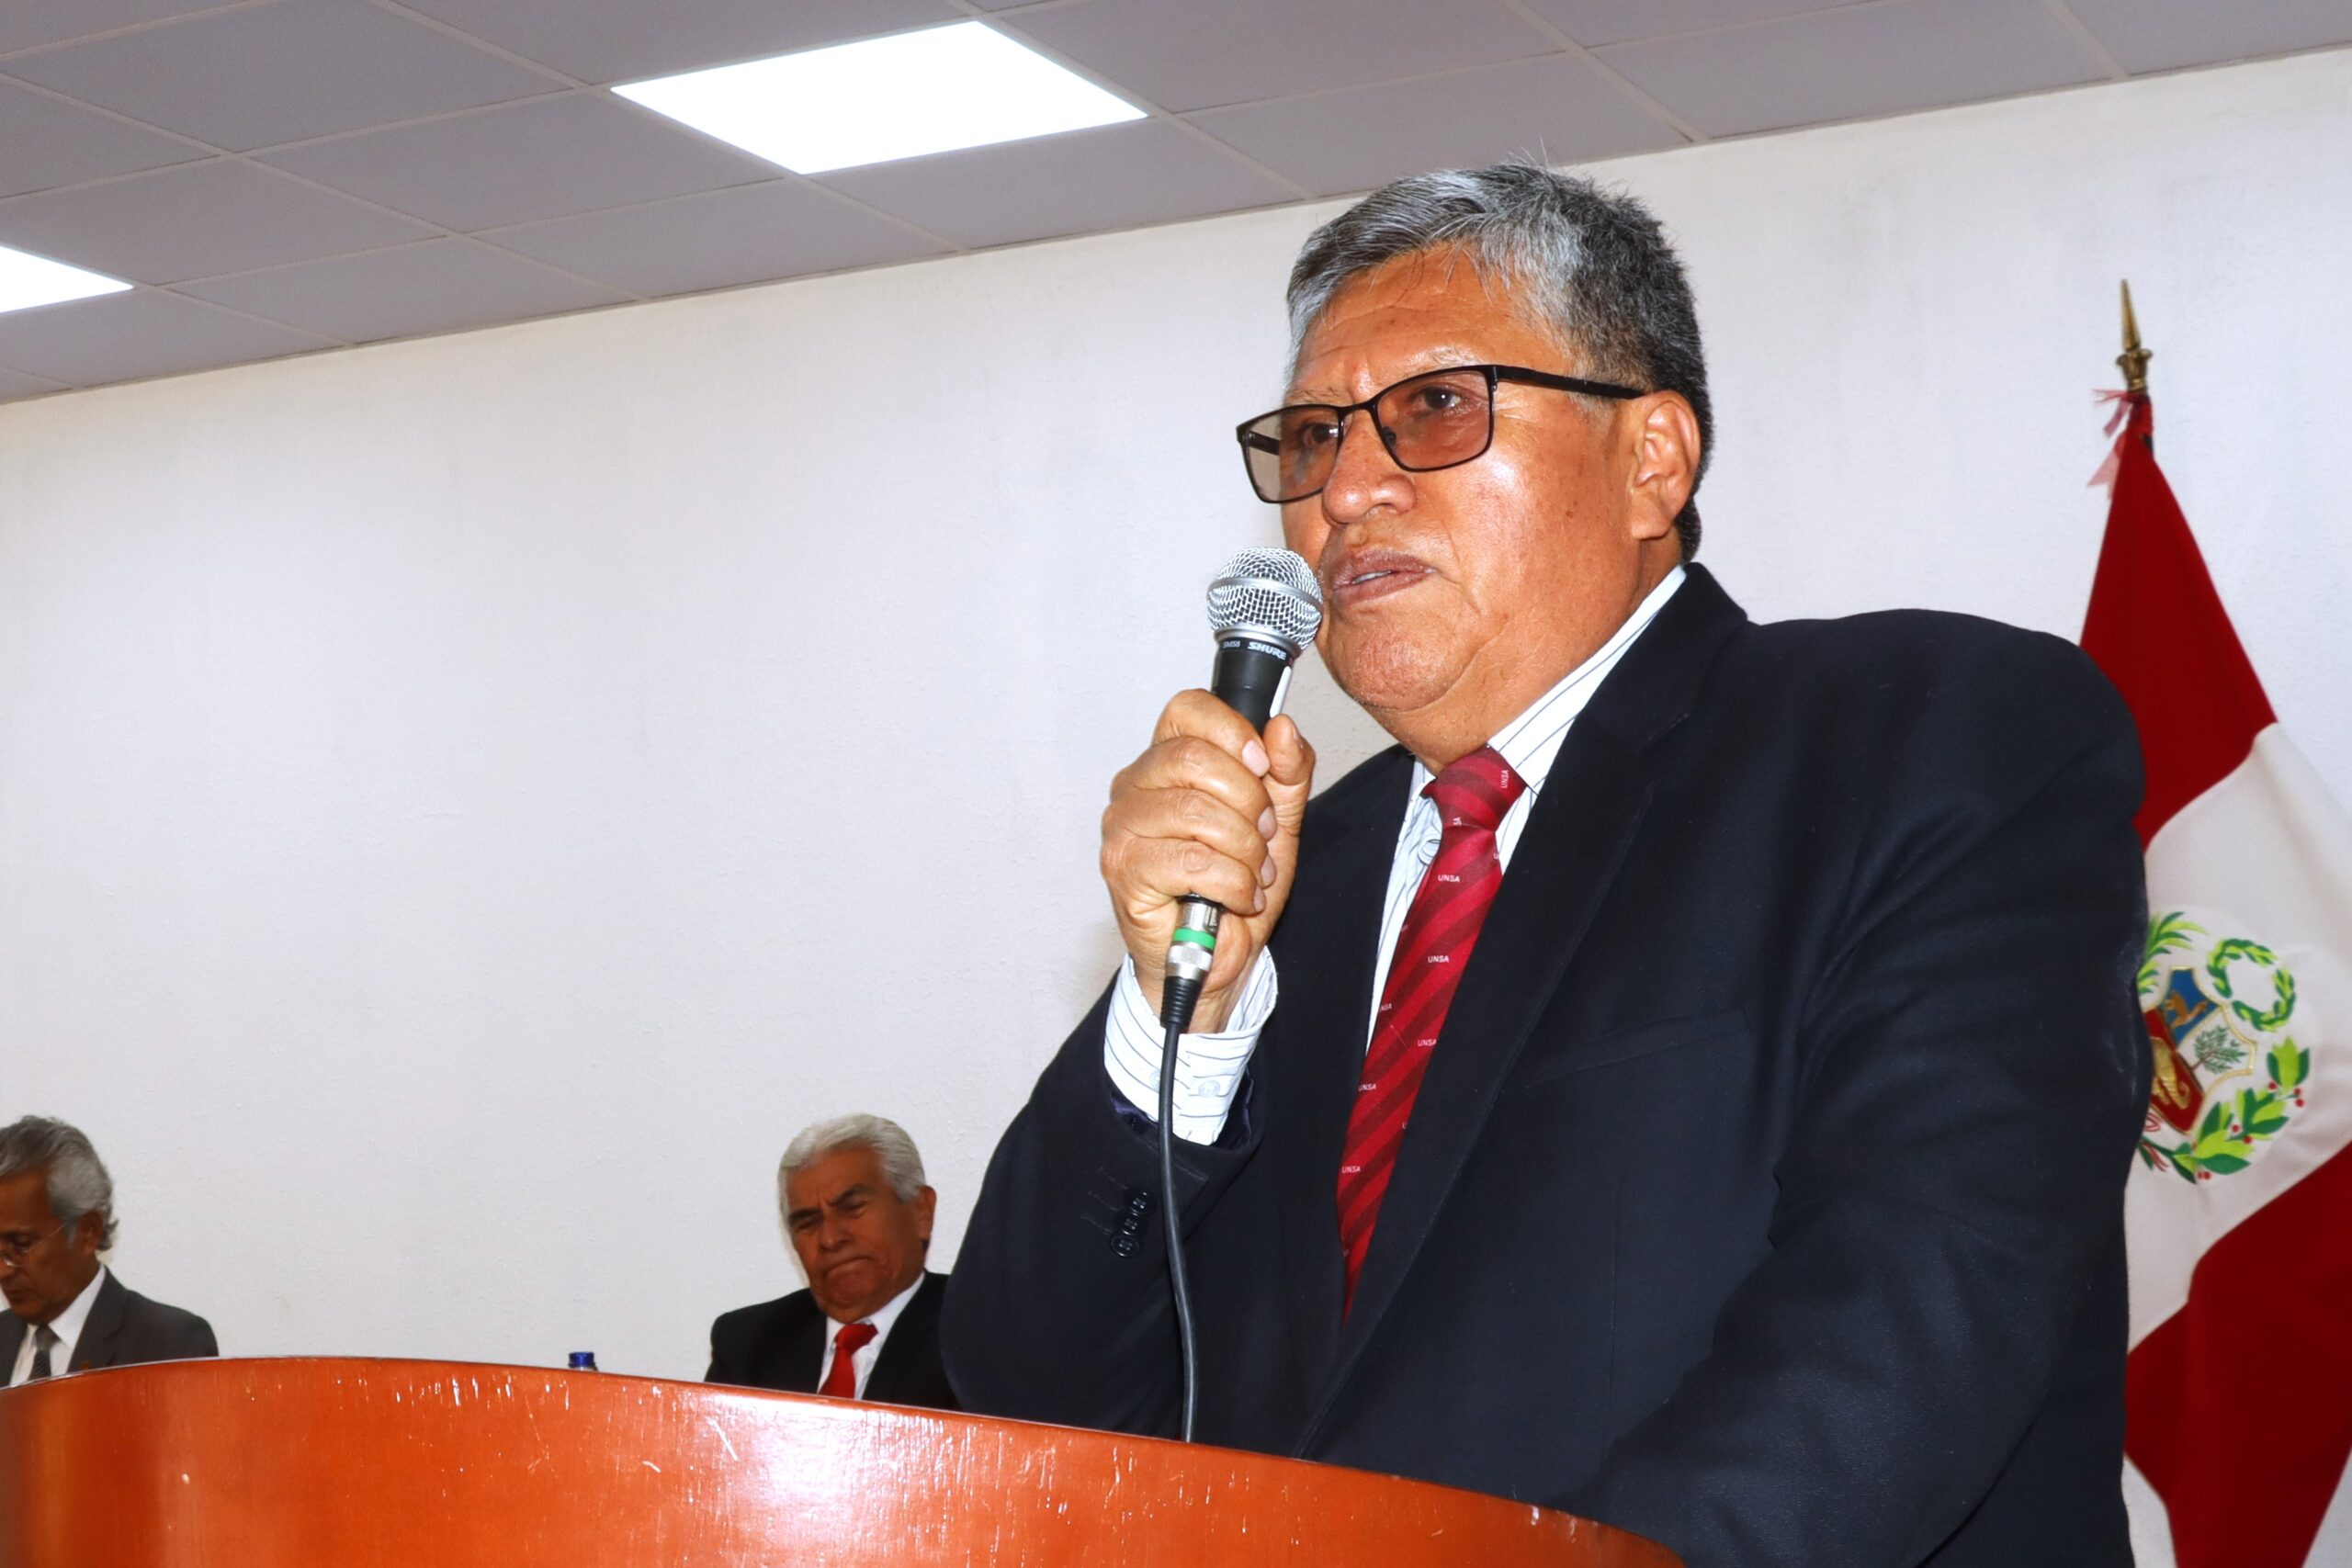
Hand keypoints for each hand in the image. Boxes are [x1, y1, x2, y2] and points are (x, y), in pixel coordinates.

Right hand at [1101, 692, 1315, 1031]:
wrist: (1218, 959)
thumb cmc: (1234, 888)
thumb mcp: (1277, 822)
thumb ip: (1287, 772)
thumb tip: (1282, 728)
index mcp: (1166, 762)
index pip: (1187, 709)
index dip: (1234, 731)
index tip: (1263, 766)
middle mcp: (1135, 786)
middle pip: (1195, 758)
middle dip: (1250, 801)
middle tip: (1264, 836)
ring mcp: (1123, 827)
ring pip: (1196, 811)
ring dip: (1245, 849)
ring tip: (1253, 873)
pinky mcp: (1123, 871)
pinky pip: (1191, 861)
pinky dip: (1232, 883)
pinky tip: (1237, 897)